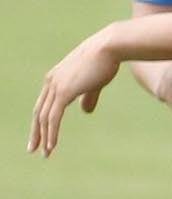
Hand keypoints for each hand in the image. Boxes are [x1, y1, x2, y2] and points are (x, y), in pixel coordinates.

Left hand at [28, 30, 123, 156]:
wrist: (110, 47)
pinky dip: (51, 133)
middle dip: (36, 132)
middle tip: (34, 149)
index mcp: (55, 77)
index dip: (41, 121)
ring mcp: (55, 87)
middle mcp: (51, 82)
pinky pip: (53, 118)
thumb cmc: (106, 60)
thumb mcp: (94, 81)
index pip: (43, 103)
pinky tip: (52, 145)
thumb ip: (88, 96)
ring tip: (46, 152)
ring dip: (43, 137)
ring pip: (44, 117)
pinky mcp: (63, 92)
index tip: (41, 135)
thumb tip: (84, 111)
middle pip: (39, 112)